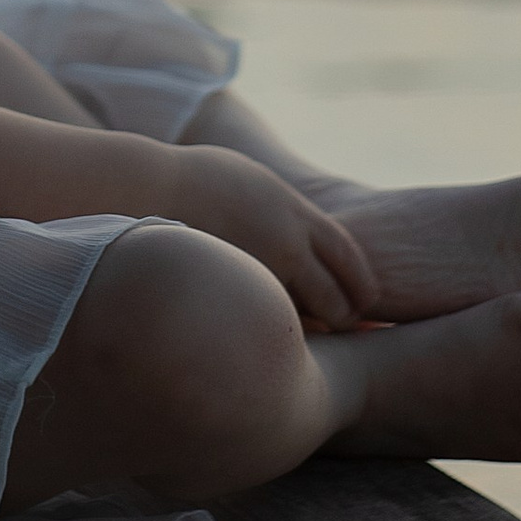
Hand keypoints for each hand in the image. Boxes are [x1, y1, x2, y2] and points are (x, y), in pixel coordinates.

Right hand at [156, 147, 379, 331]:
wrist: (152, 188)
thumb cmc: (198, 178)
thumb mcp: (256, 180)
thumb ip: (284, 207)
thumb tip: (300, 224)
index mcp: (295, 212)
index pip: (346, 253)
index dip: (361, 279)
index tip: (368, 298)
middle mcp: (286, 244)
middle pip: (333, 294)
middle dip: (345, 315)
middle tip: (350, 329)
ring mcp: (257, 272)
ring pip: (300, 316)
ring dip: (311, 330)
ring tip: (313, 342)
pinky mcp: (231, 293)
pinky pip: (262, 321)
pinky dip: (273, 332)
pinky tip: (270, 339)